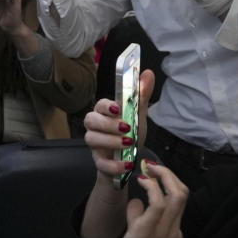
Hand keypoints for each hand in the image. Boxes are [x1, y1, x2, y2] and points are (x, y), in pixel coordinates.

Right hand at [83, 70, 154, 184]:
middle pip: (90, 120)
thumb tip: (148, 73)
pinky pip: (100, 163)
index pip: (99, 104)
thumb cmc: (130, 135)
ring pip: (91, 139)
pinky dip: (114, 164)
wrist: (128, 162)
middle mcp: (96, 127)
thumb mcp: (139, 116)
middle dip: (107, 124)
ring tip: (128, 143)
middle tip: (126, 128)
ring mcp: (96, 145)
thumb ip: (142, 96)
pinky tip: (127, 163)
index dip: (106, 106)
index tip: (117, 108)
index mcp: (105, 113)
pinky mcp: (99, 162)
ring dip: (110, 141)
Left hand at [108, 162, 186, 237]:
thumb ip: (138, 218)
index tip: (153, 172)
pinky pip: (158, 204)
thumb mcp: (138, 237)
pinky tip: (141, 181)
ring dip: (163, 176)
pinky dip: (151, 187)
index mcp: (173, 234)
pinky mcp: (145, 232)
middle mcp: (173, 232)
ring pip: (176, 195)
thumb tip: (137, 201)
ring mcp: (162, 232)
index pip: (180, 201)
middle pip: (183, 194)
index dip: (169, 182)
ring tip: (148, 169)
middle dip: (169, 174)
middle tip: (152, 166)